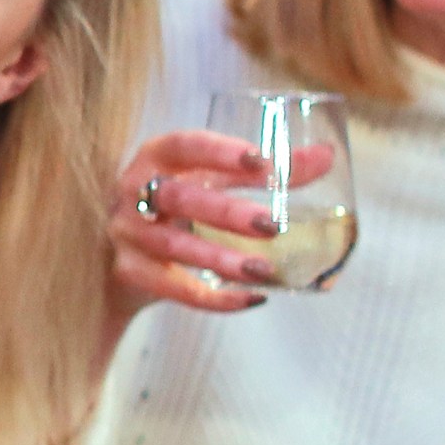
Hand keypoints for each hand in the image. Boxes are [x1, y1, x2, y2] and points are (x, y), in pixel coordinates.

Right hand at [107, 130, 294, 325]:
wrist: (117, 254)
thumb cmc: (177, 206)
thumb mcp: (212, 181)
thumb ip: (262, 172)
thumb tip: (327, 157)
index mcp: (156, 158)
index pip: (184, 146)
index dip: (219, 152)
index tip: (260, 161)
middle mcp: (133, 193)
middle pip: (178, 197)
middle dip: (226, 211)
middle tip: (272, 226)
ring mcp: (127, 234)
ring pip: (173, 245)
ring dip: (220, 258)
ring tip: (263, 269)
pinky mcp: (129, 272)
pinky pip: (170, 287)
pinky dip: (211, 297)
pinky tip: (248, 299)